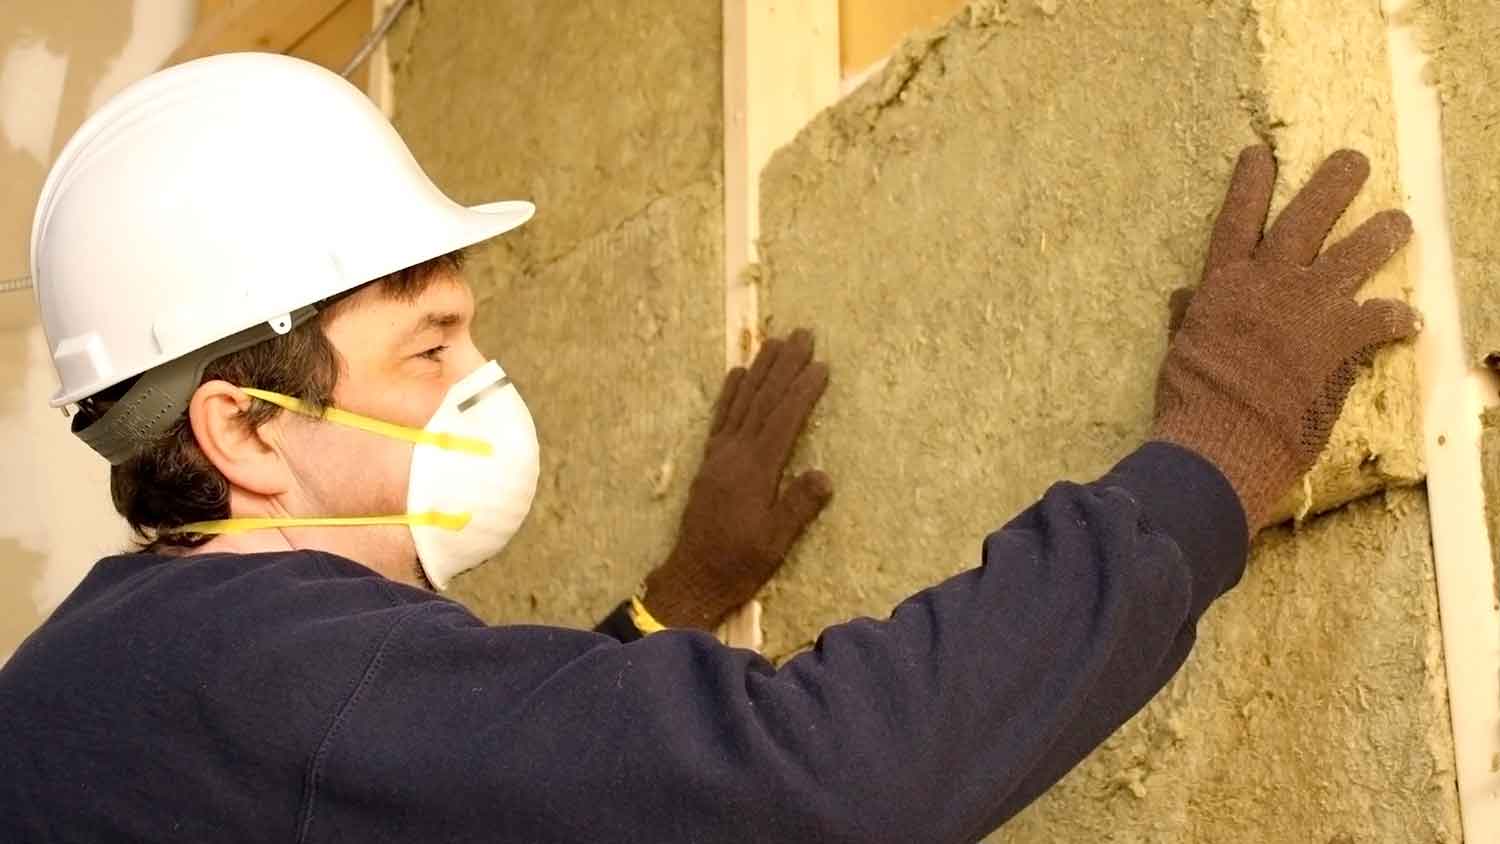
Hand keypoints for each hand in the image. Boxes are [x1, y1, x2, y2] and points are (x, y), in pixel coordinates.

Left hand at [642, 329, 832, 628]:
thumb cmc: (740, 564)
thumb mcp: (776, 542)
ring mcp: (719, 455)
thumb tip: (824, 475)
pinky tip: (738, 373)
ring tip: (774, 341)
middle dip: (784, 366)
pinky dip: (731, 392)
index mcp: (756, 471)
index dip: (803, 391)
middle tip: (802, 334)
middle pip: (763, 400)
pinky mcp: (710, 461)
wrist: (693, 577)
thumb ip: (798, 507)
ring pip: (742, 401)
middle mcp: (735, 454)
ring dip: (760, 369)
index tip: (821, 365)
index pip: (784, 420)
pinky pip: (721, 417)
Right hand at [1152, 146, 1418, 533]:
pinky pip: (1382, 319)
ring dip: (1382, 234)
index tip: (1260, 153)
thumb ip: (1189, 318)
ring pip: (1356, 254)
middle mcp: (1269, 284)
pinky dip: (1398, 320)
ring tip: (1401, 221)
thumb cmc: (1190, 402)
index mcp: (1222, 285)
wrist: (1220, 441)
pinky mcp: (1340, 340)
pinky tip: (1412, 322)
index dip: (1249, 184)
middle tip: (1355, 160)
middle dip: (1333, 184)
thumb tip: (1183, 298)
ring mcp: (1308, 308)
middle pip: (1306, 218)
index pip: (1236, 220)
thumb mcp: (1179, 351)